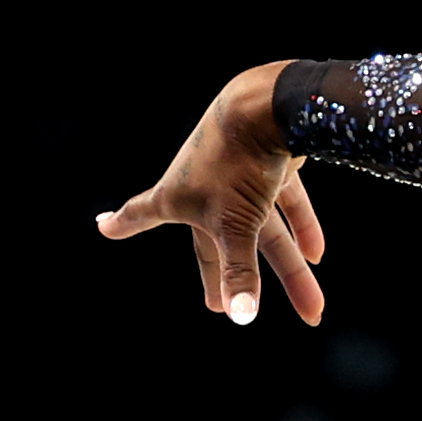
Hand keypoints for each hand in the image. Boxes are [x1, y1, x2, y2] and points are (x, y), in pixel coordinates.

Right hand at [97, 65, 329, 325]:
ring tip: (310, 310)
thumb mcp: (235, 223)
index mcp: (179, 196)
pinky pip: (287, 202)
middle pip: (218, 245)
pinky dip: (303, 227)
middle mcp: (204, 185)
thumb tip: (240, 316)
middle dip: (223, 279)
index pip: (142, 214)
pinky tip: (317, 254)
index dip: (124, 223)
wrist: (269, 104)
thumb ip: (238, 270)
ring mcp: (238, 173)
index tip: (104, 226)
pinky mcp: (271, 162)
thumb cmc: (237, 162)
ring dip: (292, 271)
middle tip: (217, 306)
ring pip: (267, 231)